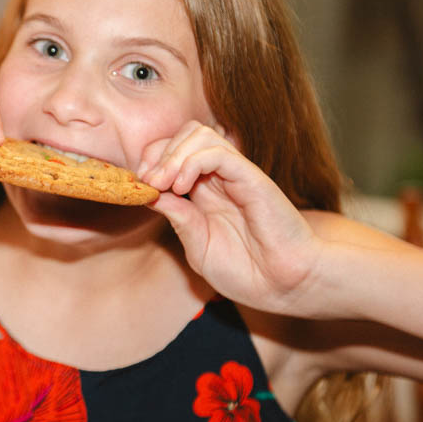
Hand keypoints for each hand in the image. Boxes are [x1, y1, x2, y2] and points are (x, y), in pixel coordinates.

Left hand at [138, 122, 325, 316]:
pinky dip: (192, 162)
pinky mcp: (251, 177)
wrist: (283, 286)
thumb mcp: (198, 247)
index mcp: (205, 192)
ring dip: (173, 154)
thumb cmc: (246, 273)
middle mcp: (219, 178)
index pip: (174, 153)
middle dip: (157, 152)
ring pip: (199, 134)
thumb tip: (149, 193)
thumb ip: (178, 219)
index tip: (139, 185)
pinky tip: (182, 187)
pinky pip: (217, 152)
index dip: (152, 162)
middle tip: (148, 181)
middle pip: (184, 135)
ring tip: (164, 184)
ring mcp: (235, 175)